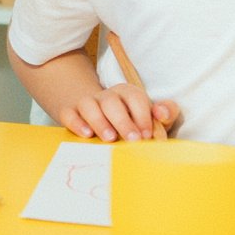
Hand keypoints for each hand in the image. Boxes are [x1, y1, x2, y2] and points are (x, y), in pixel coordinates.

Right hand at [60, 83, 178, 142]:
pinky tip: (87, 135)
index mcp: (127, 93)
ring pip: (88, 105)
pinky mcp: (70, 113)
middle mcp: (106, 96)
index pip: (135, 97)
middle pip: (112, 102)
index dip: (142, 115)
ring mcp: (87, 103)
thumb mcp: (152, 116)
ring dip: (99, 122)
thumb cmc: (132, 120)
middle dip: (123, 121)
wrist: (98, 116)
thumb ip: (165, 113)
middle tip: (133, 140)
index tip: (148, 135)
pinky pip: (69, 114)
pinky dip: (77, 123)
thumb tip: (162, 112)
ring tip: (110, 139)